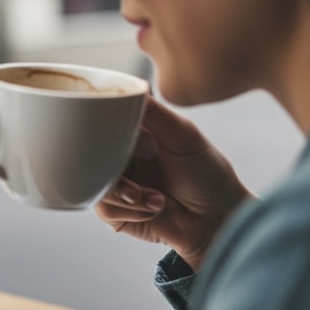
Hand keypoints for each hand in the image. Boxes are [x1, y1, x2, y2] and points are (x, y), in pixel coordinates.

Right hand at [96, 96, 255, 269]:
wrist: (217, 218)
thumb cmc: (207, 173)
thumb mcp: (182, 133)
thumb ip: (153, 111)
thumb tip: (126, 90)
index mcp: (134, 134)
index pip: (102, 123)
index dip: (102, 126)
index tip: (108, 130)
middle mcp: (122, 158)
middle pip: (92, 154)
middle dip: (114, 163)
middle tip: (143, 163)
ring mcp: (116, 185)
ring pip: (96, 182)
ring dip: (126, 192)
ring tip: (154, 195)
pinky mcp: (115, 213)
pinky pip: (105, 207)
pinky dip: (132, 208)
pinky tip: (155, 206)